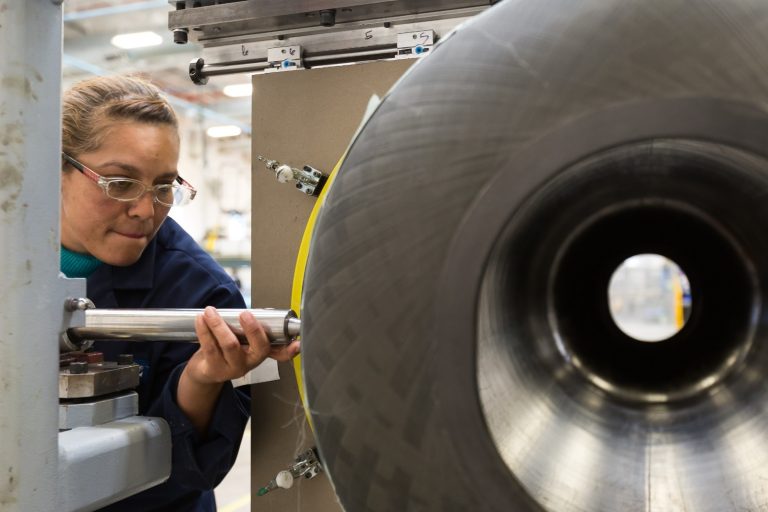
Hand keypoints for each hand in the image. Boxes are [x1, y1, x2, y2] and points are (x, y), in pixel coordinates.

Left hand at [185, 306, 300, 384]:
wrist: (204, 372)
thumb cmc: (224, 350)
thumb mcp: (242, 342)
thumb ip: (252, 331)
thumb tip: (262, 312)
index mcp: (260, 353)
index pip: (280, 354)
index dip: (290, 349)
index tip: (297, 343)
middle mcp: (249, 363)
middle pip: (257, 347)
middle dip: (253, 329)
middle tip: (245, 314)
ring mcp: (232, 368)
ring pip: (230, 345)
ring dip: (219, 325)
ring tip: (211, 311)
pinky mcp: (214, 369)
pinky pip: (210, 347)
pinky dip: (204, 330)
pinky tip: (201, 319)